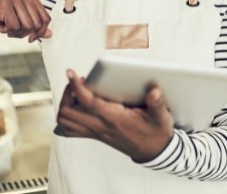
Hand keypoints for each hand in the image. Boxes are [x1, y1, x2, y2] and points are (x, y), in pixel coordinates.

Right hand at [0, 0, 51, 41]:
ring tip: (5, 28)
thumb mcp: (17, 22)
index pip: (46, 18)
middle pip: (37, 24)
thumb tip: (50, 34)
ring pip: (27, 26)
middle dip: (26, 34)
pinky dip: (6, 31)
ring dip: (16, 33)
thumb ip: (34, 26)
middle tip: (12, 32)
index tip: (30, 38)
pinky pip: (14, 26)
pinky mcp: (4, 4)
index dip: (40, 32)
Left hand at [56, 69, 173, 162]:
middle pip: (68, 111)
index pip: (88, 102)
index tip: (71, 73)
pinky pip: (70, 129)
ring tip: (77, 92)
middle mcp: (100, 126)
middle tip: (80, 81)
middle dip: (68, 93)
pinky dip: (67, 117)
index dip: (76, 87)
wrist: (153, 151)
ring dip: (66, 104)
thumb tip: (154, 91)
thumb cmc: (155, 132)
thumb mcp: (160, 117)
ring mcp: (95, 132)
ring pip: (65, 121)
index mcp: (114, 118)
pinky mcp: (94, 135)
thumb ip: (157, 103)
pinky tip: (77, 106)